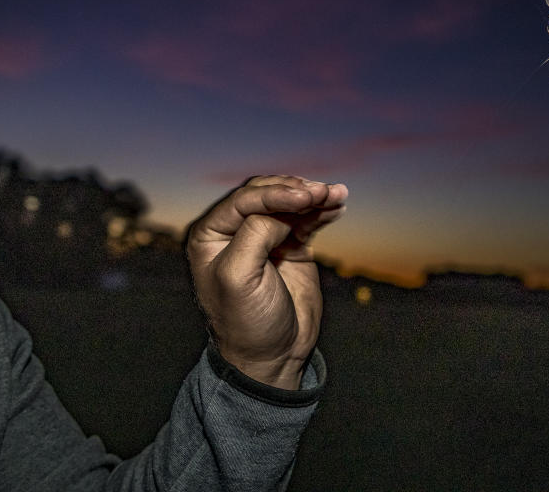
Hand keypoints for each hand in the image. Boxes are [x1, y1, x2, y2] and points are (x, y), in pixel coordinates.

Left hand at [187, 175, 347, 389]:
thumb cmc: (245, 322)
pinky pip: (306, 220)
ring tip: (336, 194)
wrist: (272, 357)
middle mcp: (235, 231)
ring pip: (289, 203)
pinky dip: (323, 210)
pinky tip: (338, 203)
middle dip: (296, 190)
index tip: (304, 198)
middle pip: (267, 194)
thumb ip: (255, 234)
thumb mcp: (238, 277)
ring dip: (314, 196)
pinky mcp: (290, 247)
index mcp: (210, 235)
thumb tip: (281, 212)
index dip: (274, 194)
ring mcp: (264, 238)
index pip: (243, 200)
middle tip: (321, 193)